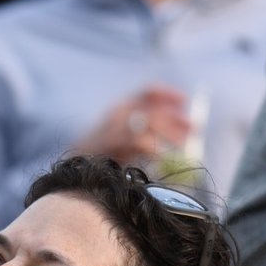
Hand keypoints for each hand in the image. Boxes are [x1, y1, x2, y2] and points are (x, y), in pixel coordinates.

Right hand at [73, 85, 190, 163]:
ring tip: (182, 146)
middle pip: (152, 109)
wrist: (71, 173)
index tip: (185, 100)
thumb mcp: (123, 142)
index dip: (169, 94)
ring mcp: (111, 130)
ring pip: (148, 123)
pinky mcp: (110, 146)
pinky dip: (155, 149)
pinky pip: (139, 142)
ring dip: (170, 133)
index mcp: (119, 110)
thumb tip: (184, 134)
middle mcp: (115, 115)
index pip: (147, 92)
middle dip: (176, 119)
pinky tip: (163, 157)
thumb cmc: (100, 160)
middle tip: (194, 129)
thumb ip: (149, 134)